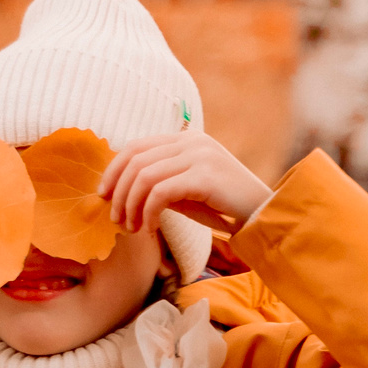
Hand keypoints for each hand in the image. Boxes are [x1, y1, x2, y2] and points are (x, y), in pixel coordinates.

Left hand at [100, 132, 273, 236]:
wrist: (263, 215)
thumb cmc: (224, 207)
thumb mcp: (188, 190)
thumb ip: (161, 182)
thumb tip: (120, 191)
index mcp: (187, 139)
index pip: (136, 145)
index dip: (114, 170)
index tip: (104, 195)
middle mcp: (191, 141)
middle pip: (135, 159)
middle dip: (118, 191)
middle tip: (116, 219)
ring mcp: (199, 155)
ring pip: (144, 177)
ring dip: (130, 205)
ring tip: (131, 227)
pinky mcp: (204, 176)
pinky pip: (160, 192)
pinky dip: (147, 212)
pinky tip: (148, 228)